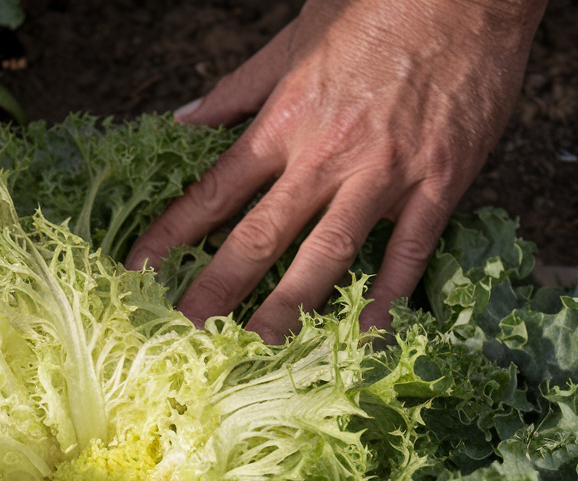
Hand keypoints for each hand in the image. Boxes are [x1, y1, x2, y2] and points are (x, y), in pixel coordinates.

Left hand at [126, 0, 545, 339]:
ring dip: (290, 308)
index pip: (215, 190)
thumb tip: (183, 121)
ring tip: (261, 347)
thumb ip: (238, 89)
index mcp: (285, 120)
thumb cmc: (378, 3)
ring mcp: (384, 174)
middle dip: (217, 289)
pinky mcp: (438, 182)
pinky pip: (408, 251)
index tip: (138, 270)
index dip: (171, 233)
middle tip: (186, 332)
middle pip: (260, 237)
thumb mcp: (293, 39)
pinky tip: (368, 330)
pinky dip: (388, 294)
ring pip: (327, 256)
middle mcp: (326, 155)